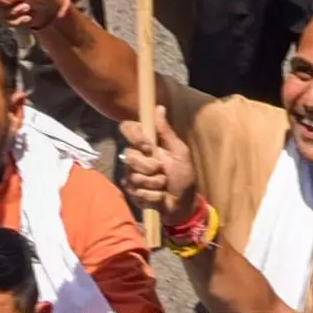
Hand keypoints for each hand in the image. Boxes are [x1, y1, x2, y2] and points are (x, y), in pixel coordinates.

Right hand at [118, 107, 206, 222]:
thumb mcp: (180, 153)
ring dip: (154, 183)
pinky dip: (152, 196)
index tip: (148, 146)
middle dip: (149, 167)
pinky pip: (136, 192)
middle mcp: (136, 158)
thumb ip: (167, 132)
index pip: (128, 129)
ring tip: (163, 186)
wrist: (183, 205)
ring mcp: (132, 175)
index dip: (135, 136)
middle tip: (162, 171)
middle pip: (129, 155)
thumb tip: (159, 107)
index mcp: (147, 145)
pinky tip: (159, 196)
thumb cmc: (184, 177)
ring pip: (133, 176)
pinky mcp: (131, 192)